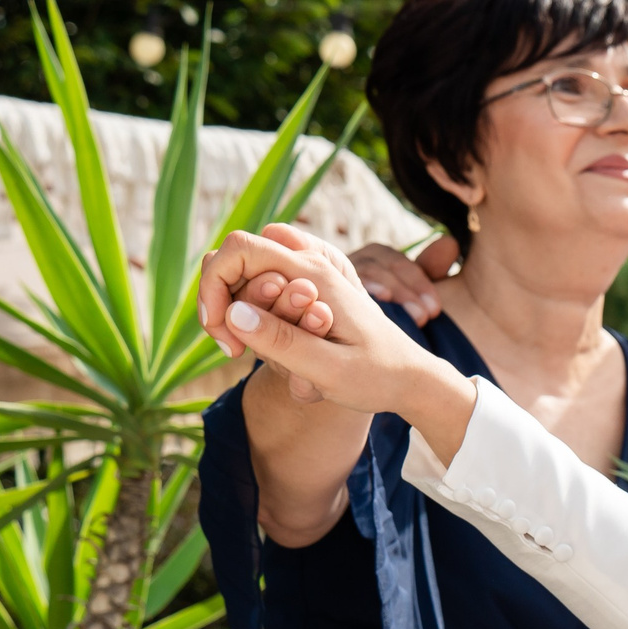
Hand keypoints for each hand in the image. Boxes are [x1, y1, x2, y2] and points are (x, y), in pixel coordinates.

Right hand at [198, 225, 475, 456]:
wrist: (414, 379)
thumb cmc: (377, 378)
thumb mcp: (329, 370)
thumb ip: (281, 342)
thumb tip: (233, 312)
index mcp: (315, 275)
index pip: (239, 249)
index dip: (213, 286)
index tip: (220, 331)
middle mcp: (312, 265)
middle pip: (238, 253)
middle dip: (219, 295)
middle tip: (231, 347)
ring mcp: (313, 274)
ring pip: (250, 267)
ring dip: (233, 302)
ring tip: (242, 349)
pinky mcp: (313, 289)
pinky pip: (266, 282)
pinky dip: (251, 308)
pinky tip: (259, 343)